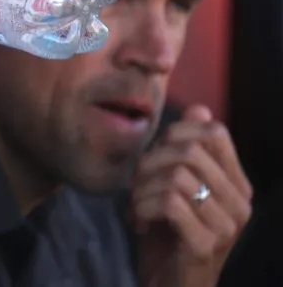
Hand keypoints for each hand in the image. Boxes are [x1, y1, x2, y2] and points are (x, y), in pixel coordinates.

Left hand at [132, 105, 252, 286]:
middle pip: (190, 151)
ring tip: (137, 205)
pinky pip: (170, 202)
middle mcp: (240, 204)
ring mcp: (227, 227)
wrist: (169, 286)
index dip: (176, 131)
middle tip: (137, 185)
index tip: (154, 156)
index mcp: (236, 185)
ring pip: (177, 175)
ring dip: (143, 188)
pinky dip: (143, 207)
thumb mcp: (173, 186)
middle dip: (150, 162)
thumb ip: (184, 150)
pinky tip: (140, 222)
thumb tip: (199, 107)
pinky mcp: (205, 245)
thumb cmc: (168, 234)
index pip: (215, 132)